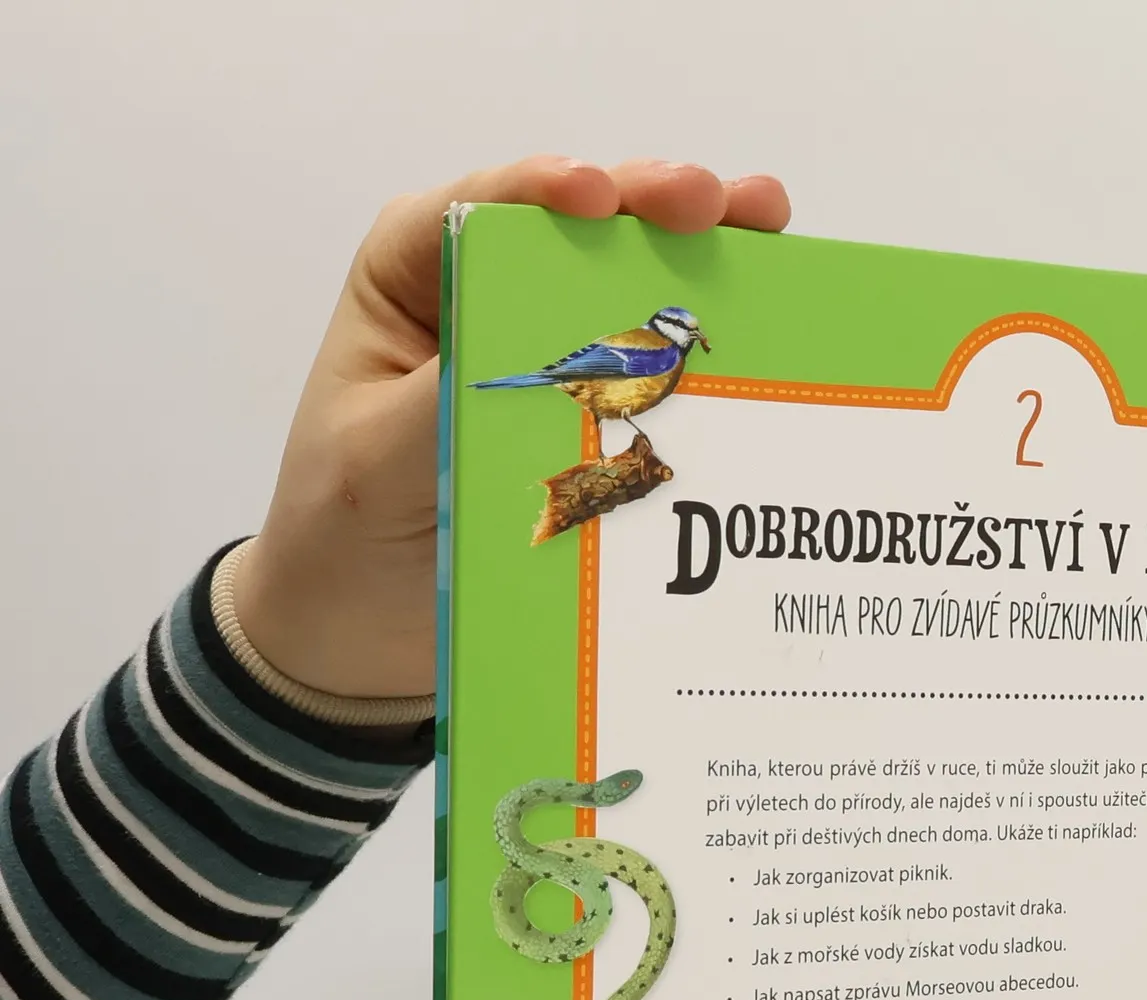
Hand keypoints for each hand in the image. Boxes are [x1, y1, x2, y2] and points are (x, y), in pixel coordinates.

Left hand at [234, 155, 790, 700]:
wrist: (358, 632)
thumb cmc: (343, 530)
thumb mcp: (379, 462)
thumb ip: (445, 400)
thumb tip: (534, 357)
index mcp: (418, 278)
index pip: (487, 208)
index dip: (551, 189)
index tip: (601, 197)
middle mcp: (493, 300)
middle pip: (585, 232)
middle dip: (656, 205)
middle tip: (716, 206)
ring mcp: (556, 362)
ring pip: (636, 290)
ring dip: (705, 256)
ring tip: (765, 228)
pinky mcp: (599, 424)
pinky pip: (660, 380)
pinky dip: (712, 353)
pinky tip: (772, 327)